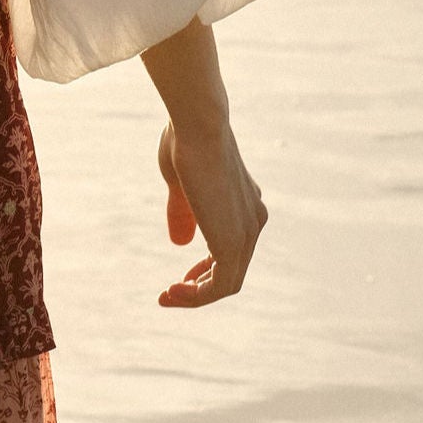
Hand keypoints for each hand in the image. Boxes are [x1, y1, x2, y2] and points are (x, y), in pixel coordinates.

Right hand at [157, 114, 267, 308]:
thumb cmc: (185, 142)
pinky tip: (173, 292)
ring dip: (196, 295)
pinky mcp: (233, 243)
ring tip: (168, 296)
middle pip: (233, 268)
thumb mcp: (181, 185)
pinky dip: (196, 295)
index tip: (183, 275)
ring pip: (229, 282)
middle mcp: (254, 220)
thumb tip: (180, 243)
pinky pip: (220, 286)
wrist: (198, 126)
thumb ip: (183, 214)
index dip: (207, 267)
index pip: (233, 248)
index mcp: (246, 204)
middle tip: (173, 290)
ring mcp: (248, 232)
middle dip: (201, 284)